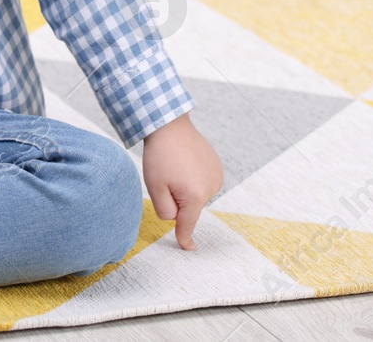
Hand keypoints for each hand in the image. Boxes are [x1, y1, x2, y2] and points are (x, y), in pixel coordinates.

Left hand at [142, 113, 223, 249]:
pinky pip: (202, 182)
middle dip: (177, 199)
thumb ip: (165, 211)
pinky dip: (193, 178)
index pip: (187, 224)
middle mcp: (211, 188)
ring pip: (195, 195)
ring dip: (185, 188)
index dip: (184, 237)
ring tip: (175, 166)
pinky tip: (185, 162)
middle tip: (166, 175)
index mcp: (195, 196)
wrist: (171, 125)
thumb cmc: (160, 156)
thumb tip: (177, 218)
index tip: (188, 248)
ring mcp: (216, 176)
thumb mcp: (155, 187)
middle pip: (189, 207)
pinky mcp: (217, 166)